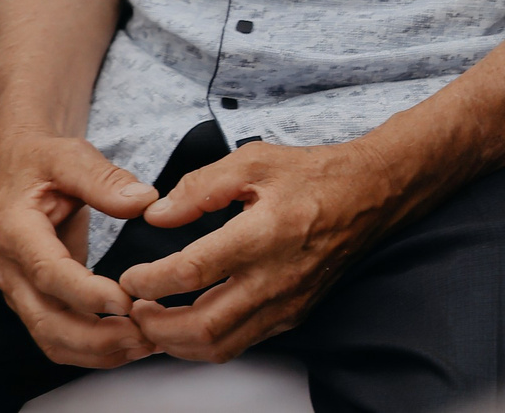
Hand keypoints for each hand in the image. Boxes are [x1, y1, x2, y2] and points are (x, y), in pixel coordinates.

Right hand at [0, 133, 160, 367]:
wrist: (20, 169)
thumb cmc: (46, 162)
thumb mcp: (71, 157)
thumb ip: (104, 179)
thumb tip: (143, 201)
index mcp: (17, 232)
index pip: (48, 273)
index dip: (85, 293)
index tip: (126, 301)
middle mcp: (12, 270)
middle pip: (46, 320)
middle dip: (95, 335)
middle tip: (145, 334)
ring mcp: (22, 290)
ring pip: (51, 337)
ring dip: (95, 350)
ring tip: (145, 344)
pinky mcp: (38, 298)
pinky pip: (58, 336)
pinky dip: (90, 349)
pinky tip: (128, 344)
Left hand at [112, 137, 423, 362]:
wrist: (373, 192)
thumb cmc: (316, 174)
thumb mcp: (255, 160)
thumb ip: (200, 186)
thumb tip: (157, 215)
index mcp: (264, 233)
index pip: (191, 272)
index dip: (149, 280)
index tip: (131, 274)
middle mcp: (276, 276)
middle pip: (201, 325)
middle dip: (155, 325)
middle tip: (133, 308)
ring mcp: (287, 300)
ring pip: (220, 345)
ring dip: (177, 343)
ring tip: (154, 322)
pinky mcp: (295, 312)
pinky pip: (243, 342)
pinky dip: (206, 342)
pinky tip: (190, 323)